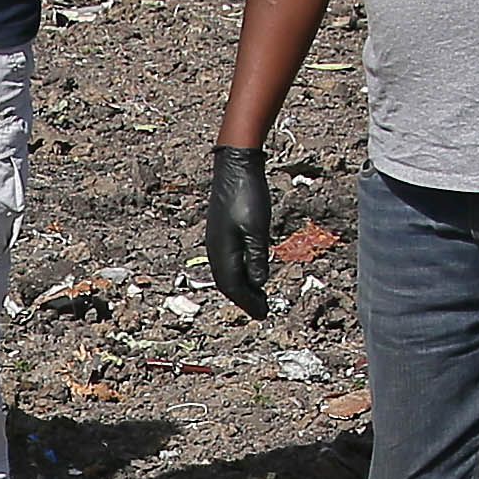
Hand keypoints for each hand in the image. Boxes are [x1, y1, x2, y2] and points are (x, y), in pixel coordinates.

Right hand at [205, 146, 274, 318]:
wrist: (235, 165)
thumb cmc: (247, 195)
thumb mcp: (258, 228)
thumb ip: (257, 257)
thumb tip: (259, 283)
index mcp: (222, 251)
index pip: (234, 286)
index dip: (249, 302)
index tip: (263, 313)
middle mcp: (215, 249)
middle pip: (227, 283)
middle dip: (244, 299)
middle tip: (262, 310)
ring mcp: (216, 240)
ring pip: (226, 274)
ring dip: (242, 287)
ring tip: (256, 296)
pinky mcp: (221, 232)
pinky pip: (227, 262)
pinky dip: (239, 273)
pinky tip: (249, 272)